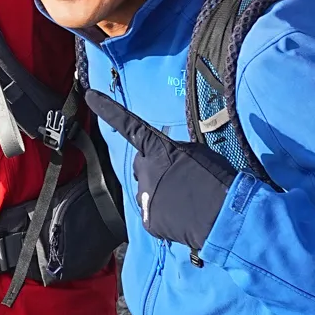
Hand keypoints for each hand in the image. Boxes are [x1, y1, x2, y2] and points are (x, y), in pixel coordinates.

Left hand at [85, 88, 237, 253]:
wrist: (224, 215)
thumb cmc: (216, 178)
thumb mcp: (198, 153)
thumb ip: (175, 152)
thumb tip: (167, 160)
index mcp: (158, 149)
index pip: (129, 125)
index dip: (108, 110)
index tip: (90, 96)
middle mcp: (146, 169)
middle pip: (142, 165)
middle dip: (154, 169)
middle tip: (179, 179)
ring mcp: (145, 195)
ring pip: (146, 191)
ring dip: (160, 192)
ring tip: (184, 200)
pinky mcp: (149, 219)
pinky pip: (152, 212)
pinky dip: (164, 214)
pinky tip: (182, 216)